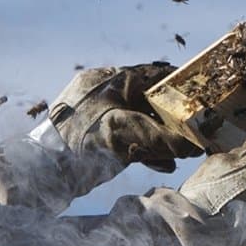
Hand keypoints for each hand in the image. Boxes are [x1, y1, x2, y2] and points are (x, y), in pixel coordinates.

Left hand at [50, 63, 202, 171]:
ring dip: (160, 137)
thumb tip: (193, 146)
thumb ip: (162, 139)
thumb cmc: (81, 141)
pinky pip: (127, 138)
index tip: (199, 97)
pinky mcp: (95, 135)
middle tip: (193, 130)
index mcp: (109, 80)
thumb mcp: (125, 134)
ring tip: (179, 152)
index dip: (178, 85)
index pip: (152, 75)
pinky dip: (144, 149)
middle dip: (172, 118)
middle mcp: (105, 93)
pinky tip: (162, 163)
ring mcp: (99, 114)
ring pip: (139, 121)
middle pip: (148, 101)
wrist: (45, 170)